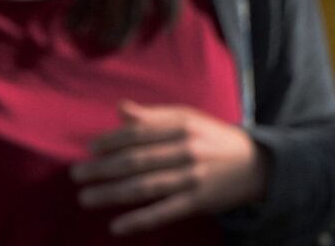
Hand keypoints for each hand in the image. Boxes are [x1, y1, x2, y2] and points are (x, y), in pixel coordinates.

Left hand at [72, 102, 266, 235]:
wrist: (258, 164)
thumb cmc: (215, 139)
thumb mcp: (190, 119)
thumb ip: (155, 116)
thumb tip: (120, 109)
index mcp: (183, 126)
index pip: (138, 133)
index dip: (110, 141)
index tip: (90, 149)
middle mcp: (187, 150)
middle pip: (135, 161)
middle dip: (102, 168)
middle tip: (76, 175)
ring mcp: (193, 177)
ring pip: (144, 187)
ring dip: (111, 193)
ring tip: (86, 197)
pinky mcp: (198, 201)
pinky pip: (164, 212)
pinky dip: (139, 220)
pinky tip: (116, 226)